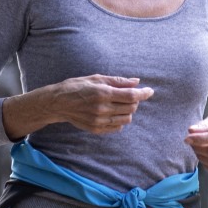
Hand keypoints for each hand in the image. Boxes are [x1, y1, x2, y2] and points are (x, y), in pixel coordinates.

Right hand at [4, 74, 153, 138]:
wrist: (57, 103)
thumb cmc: (76, 86)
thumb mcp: (96, 78)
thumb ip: (117, 81)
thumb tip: (136, 82)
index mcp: (102, 93)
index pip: (131, 95)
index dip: (143, 93)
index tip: (150, 91)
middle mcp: (102, 108)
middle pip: (131, 107)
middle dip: (134, 100)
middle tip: (127, 94)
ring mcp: (99, 121)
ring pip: (126, 118)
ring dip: (128, 111)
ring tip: (118, 103)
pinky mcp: (96, 129)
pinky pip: (118, 127)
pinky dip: (120, 120)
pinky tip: (112, 112)